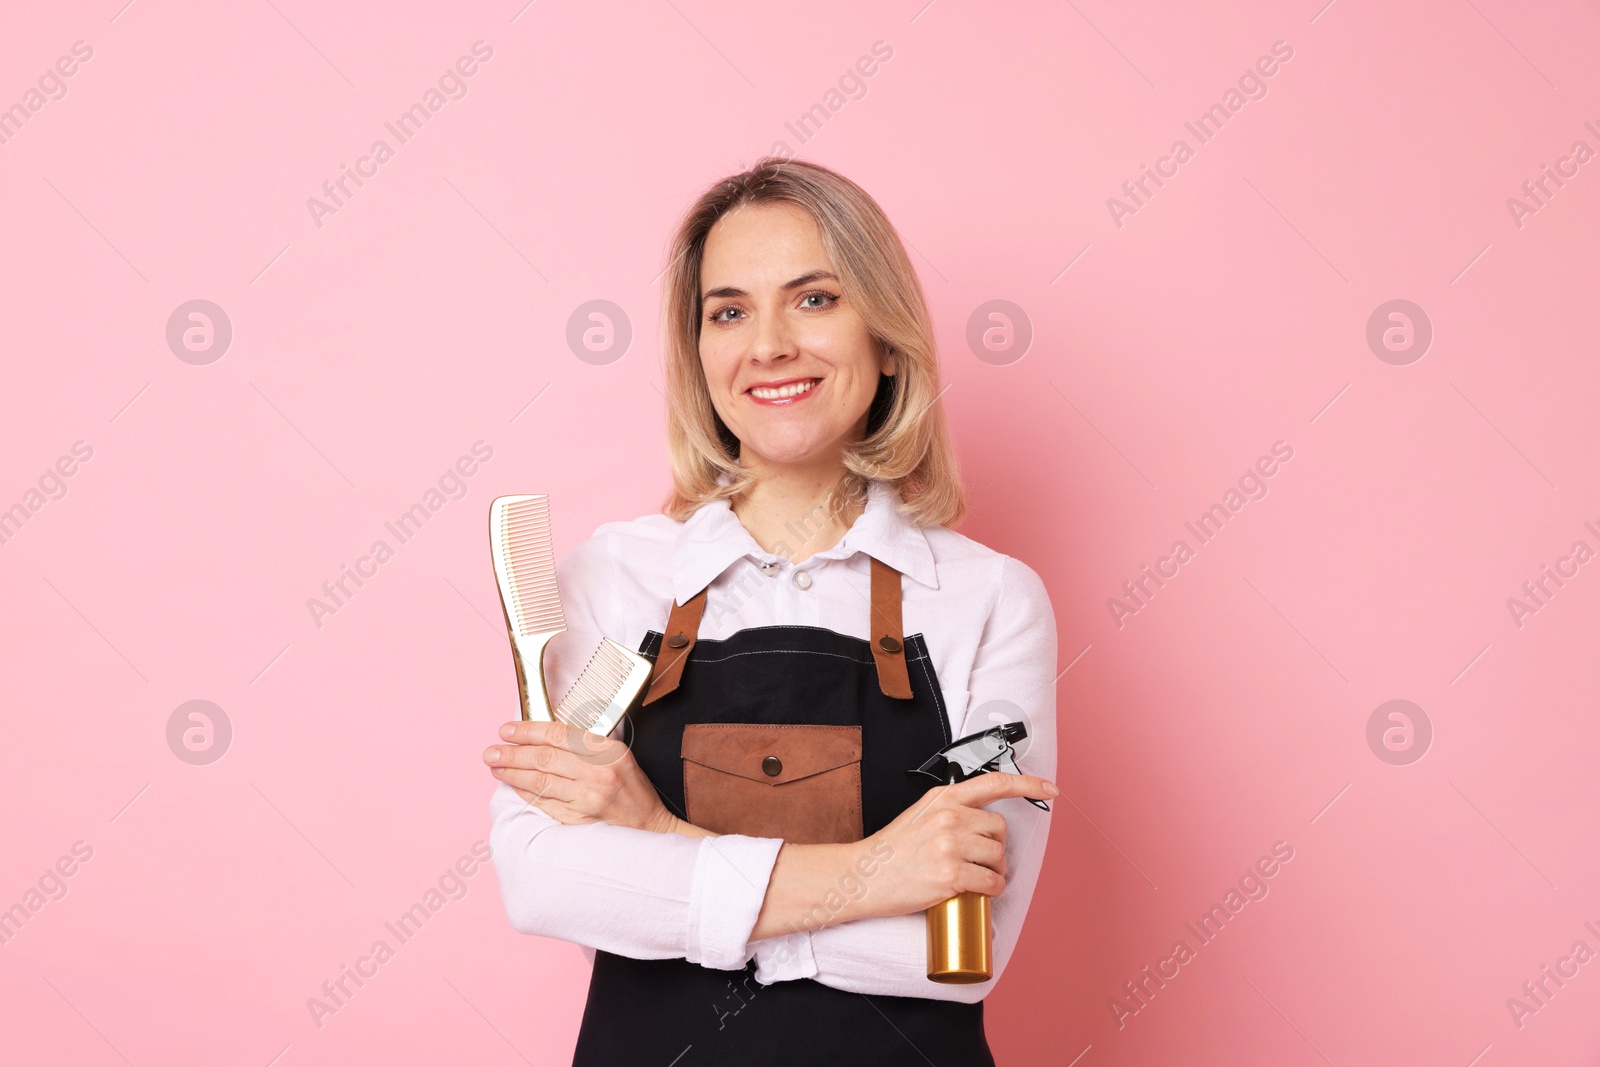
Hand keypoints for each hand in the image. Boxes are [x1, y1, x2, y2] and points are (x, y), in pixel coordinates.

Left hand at [484, 720, 676, 833]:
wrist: (650, 827)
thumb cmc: (632, 791)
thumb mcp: (618, 756)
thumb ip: (586, 745)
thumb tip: (543, 737)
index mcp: (607, 751)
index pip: (558, 734)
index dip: (528, 730)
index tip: (508, 730)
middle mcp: (597, 773)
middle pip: (544, 757)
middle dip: (512, 752)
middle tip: (491, 751)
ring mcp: (587, 798)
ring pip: (539, 780)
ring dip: (512, 772)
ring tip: (495, 766)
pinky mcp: (579, 819)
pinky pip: (544, 802)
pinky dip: (525, 792)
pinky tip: (513, 785)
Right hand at [854, 773, 1056, 918]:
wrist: (864, 876)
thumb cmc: (893, 850)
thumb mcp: (921, 814)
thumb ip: (951, 810)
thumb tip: (984, 822)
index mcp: (943, 797)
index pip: (994, 782)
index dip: (1028, 784)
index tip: (1050, 790)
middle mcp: (948, 816)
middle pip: (1000, 829)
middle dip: (996, 848)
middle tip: (980, 862)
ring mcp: (949, 845)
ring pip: (998, 857)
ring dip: (994, 872)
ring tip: (974, 878)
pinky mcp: (950, 874)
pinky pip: (991, 882)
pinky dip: (992, 890)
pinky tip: (978, 893)